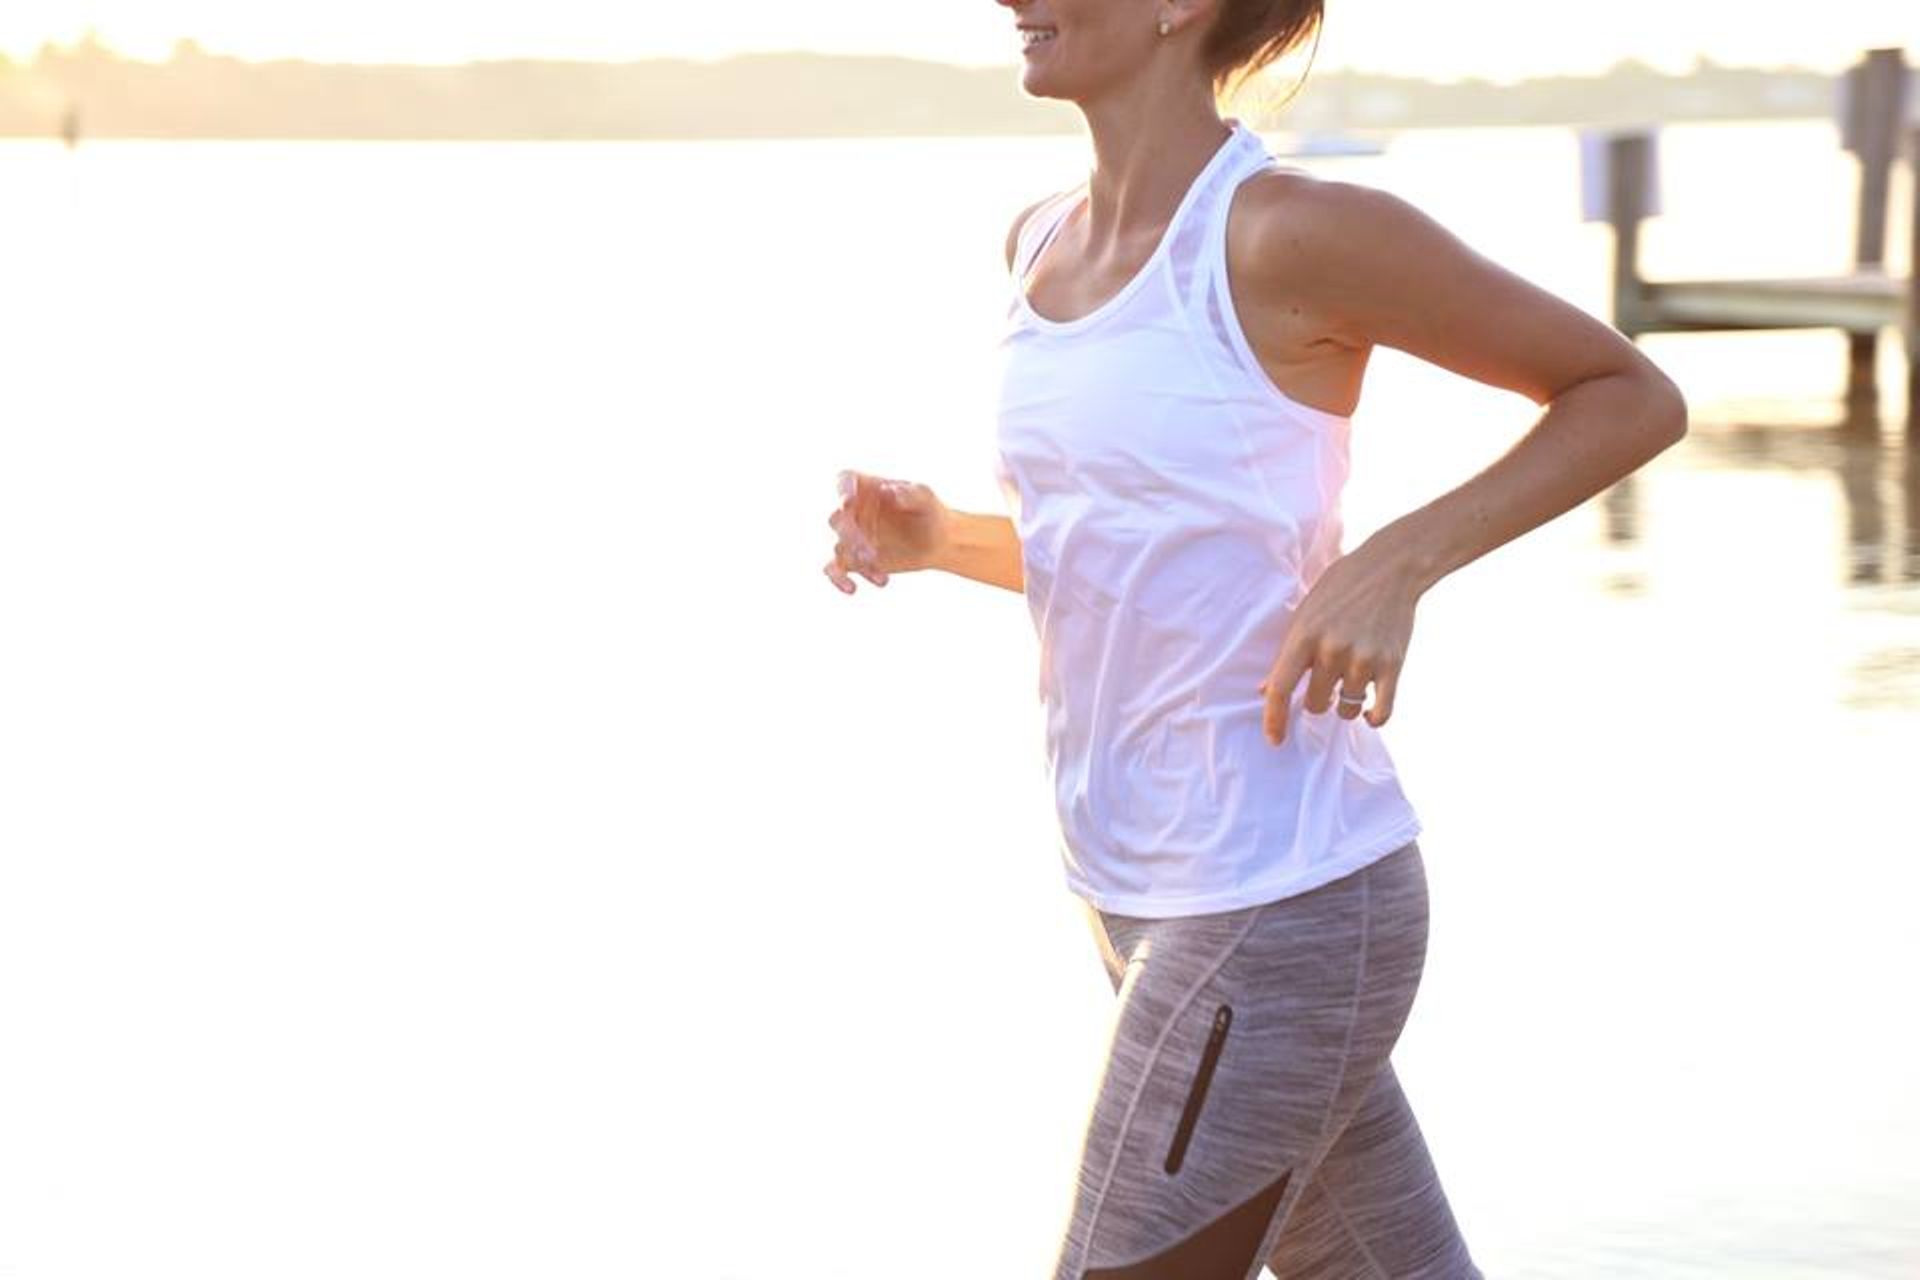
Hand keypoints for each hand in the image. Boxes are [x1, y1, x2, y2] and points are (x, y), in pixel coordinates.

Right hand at [822, 469, 952, 594]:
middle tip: (871, 553)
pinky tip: (852, 589)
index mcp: (867, 488)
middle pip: (838, 518)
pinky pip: (834, 569)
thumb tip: (890, 491)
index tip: (848, 502)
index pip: (845, 480)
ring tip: (878, 572)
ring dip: (855, 559)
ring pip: (840, 546)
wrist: (937, 543)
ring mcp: (851, 536)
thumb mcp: (926, 498)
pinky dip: (838, 579)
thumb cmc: (930, 512)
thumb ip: (911, 492)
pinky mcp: (852, 559)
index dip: (842, 490)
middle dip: (851, 535)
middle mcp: (854, 510)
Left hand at [1256, 541, 1419, 744]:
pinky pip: (1382, 712)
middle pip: (1316, 704)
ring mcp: (1364, 659)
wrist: (1390, 568)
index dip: (1274, 719)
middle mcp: (1332, 651)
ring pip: (1347, 710)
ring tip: (1351, 684)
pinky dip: (1374, 718)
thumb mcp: (1305, 614)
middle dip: (1318, 700)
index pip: (1281, 688)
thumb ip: (1287, 653)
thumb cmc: (1340, 589)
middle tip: (1327, 682)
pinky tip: (1370, 713)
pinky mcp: (1392, 665)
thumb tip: (1266, 690)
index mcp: (1304, 636)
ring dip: (1346, 705)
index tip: (1274, 740)